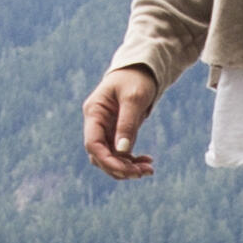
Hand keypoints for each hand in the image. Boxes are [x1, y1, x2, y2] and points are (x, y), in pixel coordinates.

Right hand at [81, 64, 160, 181]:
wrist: (141, 69)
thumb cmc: (136, 78)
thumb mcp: (134, 98)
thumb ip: (127, 123)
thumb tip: (123, 151)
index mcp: (94, 112)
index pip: (93, 144)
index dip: (107, 161)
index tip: (127, 171)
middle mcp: (96, 123)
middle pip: (100, 156)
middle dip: (120, 168)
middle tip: (143, 173)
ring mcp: (105, 129)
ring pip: (110, 158)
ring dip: (127, 168)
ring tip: (149, 170)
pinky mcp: (116, 133)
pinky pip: (120, 153)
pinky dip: (132, 161)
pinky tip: (148, 162)